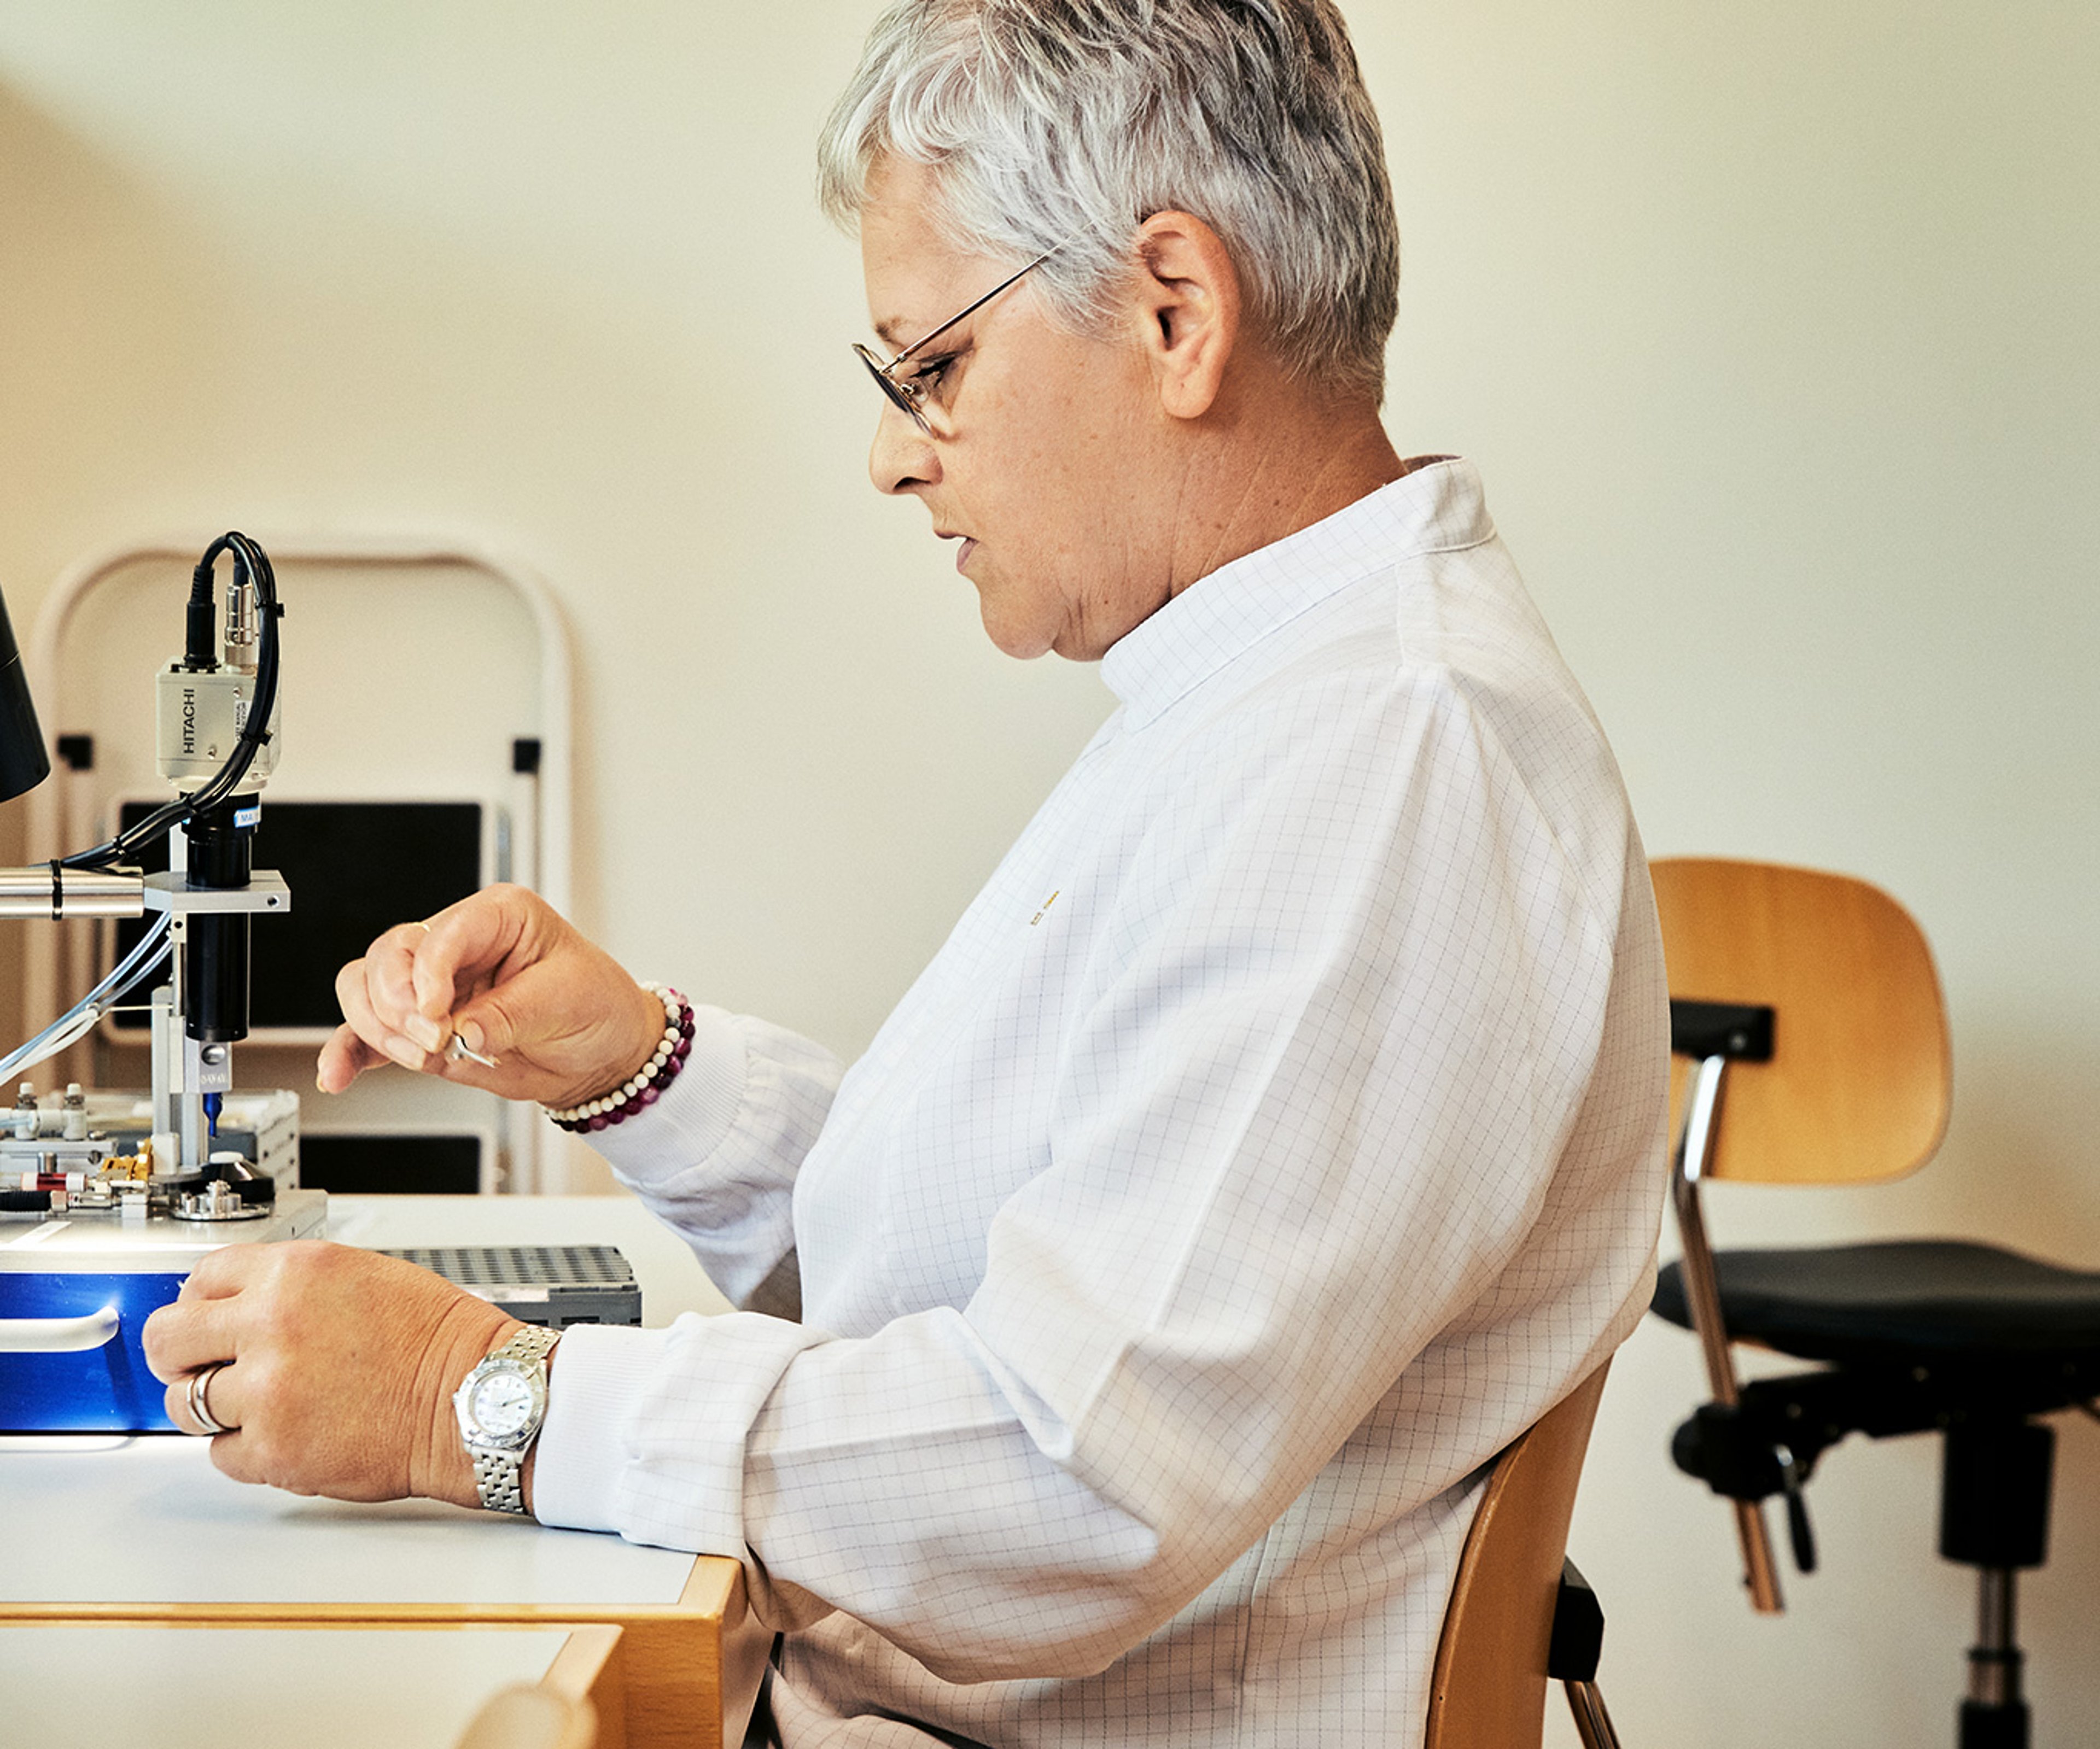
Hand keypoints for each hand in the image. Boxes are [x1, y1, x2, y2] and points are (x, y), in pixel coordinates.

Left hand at [142, 1241, 521, 1505]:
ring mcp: (267, 1391)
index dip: (201, 1303)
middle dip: (181, 1355)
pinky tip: (286, 1433)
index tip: (208, 1319)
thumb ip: (290, 1286)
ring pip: (184, 1404)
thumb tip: (234, 1305)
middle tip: (201, 1366)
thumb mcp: (361, 1276)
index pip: (200, 1278)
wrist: (473, 1397)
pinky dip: (245, 1449)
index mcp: (295, 1273)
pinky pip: (220, 1454)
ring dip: (212, 1407)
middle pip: (168, 1338)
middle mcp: (272, 1325)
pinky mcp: (273, 1450)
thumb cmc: (434, 1340)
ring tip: (255, 1405)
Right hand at [316, 883, 665, 1109]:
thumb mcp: (568, 999)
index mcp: (498, 916)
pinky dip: (350, 1051)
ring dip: (379, 1027)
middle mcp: (456, 944)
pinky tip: (338, 1073)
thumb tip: (463, 1030)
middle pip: (388, 956)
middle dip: (399, 1004)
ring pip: (366, 987)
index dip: (429, 975)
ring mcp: (433, 984)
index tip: (439, 1015)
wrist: (601, 1051)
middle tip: (434, 1040)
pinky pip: (369, 1030)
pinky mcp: (422, 1025)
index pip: (440, 934)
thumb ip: (512, 1012)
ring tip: (421, 1056)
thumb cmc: (595, 1005)